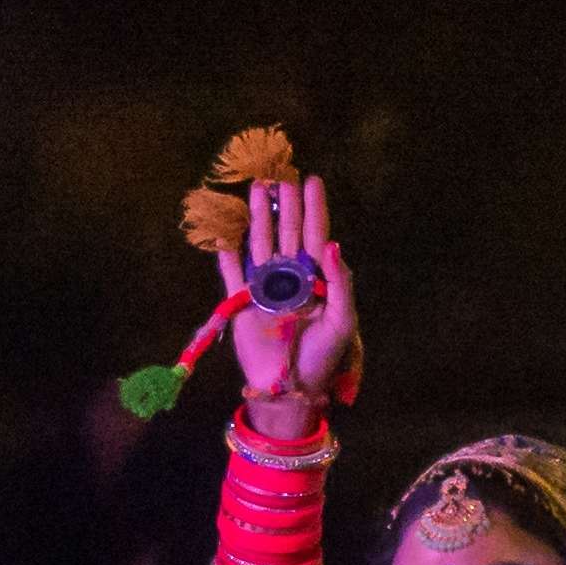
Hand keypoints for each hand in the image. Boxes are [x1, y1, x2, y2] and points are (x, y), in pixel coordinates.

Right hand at [219, 176, 356, 431]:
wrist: (289, 388)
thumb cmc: (322, 356)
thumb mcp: (341, 320)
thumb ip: (339, 282)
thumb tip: (334, 244)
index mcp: (316, 279)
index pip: (316, 236)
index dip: (314, 209)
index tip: (311, 181)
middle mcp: (290, 278)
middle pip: (287, 233)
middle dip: (285, 205)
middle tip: (281, 176)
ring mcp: (265, 288)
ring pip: (260, 244)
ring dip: (258, 218)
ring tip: (257, 190)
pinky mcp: (242, 303)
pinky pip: (232, 273)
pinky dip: (226, 253)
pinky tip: (224, 232)